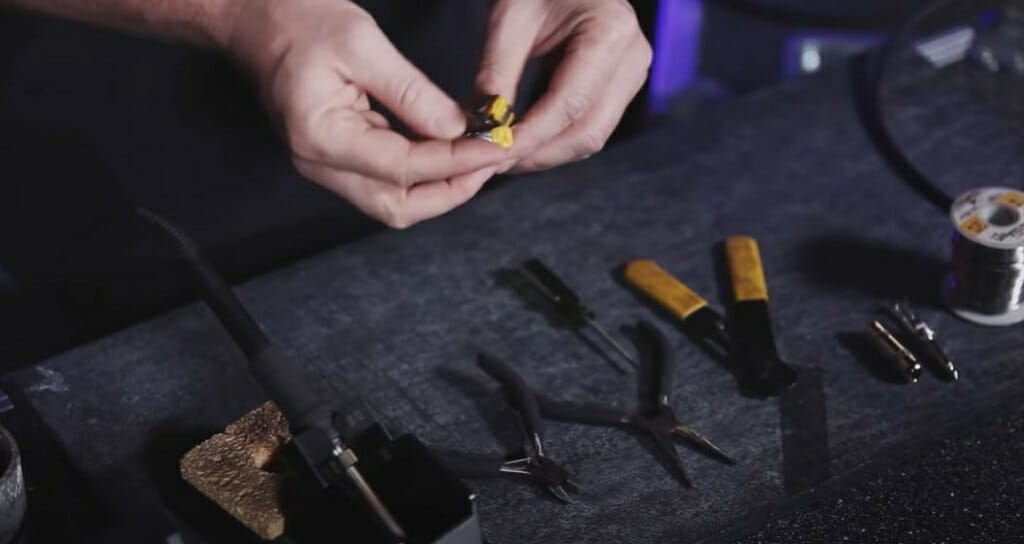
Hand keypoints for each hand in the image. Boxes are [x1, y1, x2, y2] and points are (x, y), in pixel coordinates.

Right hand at [223, 0, 507, 227]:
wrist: (254, 20)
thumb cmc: (298, 21)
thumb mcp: (361, 42)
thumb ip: (411, 92)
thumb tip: (459, 129)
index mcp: (321, 137)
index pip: (403, 167)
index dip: (456, 162)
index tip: (496, 147)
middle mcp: (319, 164)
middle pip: (397, 206)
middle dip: (452, 191)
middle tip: (492, 160)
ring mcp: (325, 167)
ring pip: (393, 203)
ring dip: (439, 189)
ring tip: (478, 159)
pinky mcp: (336, 158)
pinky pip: (385, 183)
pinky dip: (422, 176)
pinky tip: (450, 152)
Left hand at [476, 0, 651, 172]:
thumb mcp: (510, 16)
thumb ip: (496, 73)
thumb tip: (481, 129)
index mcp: (610, 32)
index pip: (568, 106)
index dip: (528, 139)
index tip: (490, 155)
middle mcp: (632, 58)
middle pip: (585, 132)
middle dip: (535, 155)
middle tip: (488, 165)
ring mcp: (632, 75)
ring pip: (588, 138)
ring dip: (542, 155)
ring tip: (499, 158)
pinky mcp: (621, 86)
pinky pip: (588, 127)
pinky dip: (553, 142)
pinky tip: (519, 144)